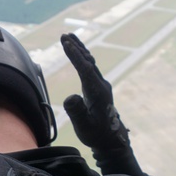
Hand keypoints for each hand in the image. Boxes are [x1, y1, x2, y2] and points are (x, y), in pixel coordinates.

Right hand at [60, 33, 153, 175]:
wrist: (111, 139)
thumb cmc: (96, 134)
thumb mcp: (84, 127)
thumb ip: (77, 112)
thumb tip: (70, 97)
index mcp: (98, 92)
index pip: (85, 69)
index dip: (75, 56)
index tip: (66, 43)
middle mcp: (101, 85)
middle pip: (88, 61)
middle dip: (76, 47)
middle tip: (64, 35)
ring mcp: (100, 84)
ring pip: (89, 62)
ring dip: (79, 48)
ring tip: (68, 36)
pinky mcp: (97, 86)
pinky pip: (89, 67)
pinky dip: (81, 56)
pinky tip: (76, 50)